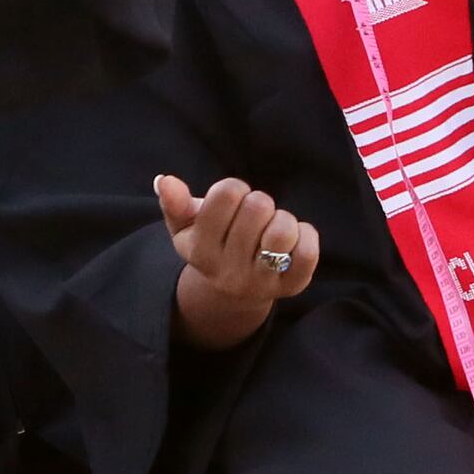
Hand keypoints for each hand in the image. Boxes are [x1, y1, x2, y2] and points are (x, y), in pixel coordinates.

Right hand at [160, 173, 321, 350]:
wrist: (233, 292)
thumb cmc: (212, 244)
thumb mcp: (186, 227)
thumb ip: (174, 204)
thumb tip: (164, 181)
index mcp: (200, 250)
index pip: (226, 194)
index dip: (234, 189)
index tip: (232, 202)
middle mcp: (229, 271)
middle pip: (258, 206)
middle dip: (259, 202)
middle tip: (253, 217)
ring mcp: (261, 282)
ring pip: (283, 230)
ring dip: (282, 219)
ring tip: (271, 227)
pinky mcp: (292, 286)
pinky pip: (309, 251)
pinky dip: (306, 235)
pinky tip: (292, 241)